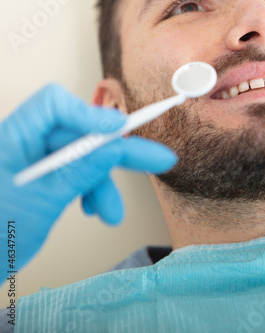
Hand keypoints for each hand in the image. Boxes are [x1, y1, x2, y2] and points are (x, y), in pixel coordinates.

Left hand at [0, 84, 176, 275]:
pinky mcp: (47, 180)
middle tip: (157, 159)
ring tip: (112, 213)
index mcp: (12, 139)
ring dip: (104, 185)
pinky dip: (93, 192)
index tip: (120, 129)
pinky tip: (97, 210)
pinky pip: (78, 176)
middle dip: (118, 152)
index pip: (53, 106)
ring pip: (84, 160)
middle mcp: (25, 145)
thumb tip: (114, 148)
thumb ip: (81, 172)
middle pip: (80, 134)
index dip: (90, 114)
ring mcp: (37, 163)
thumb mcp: (43, 202)